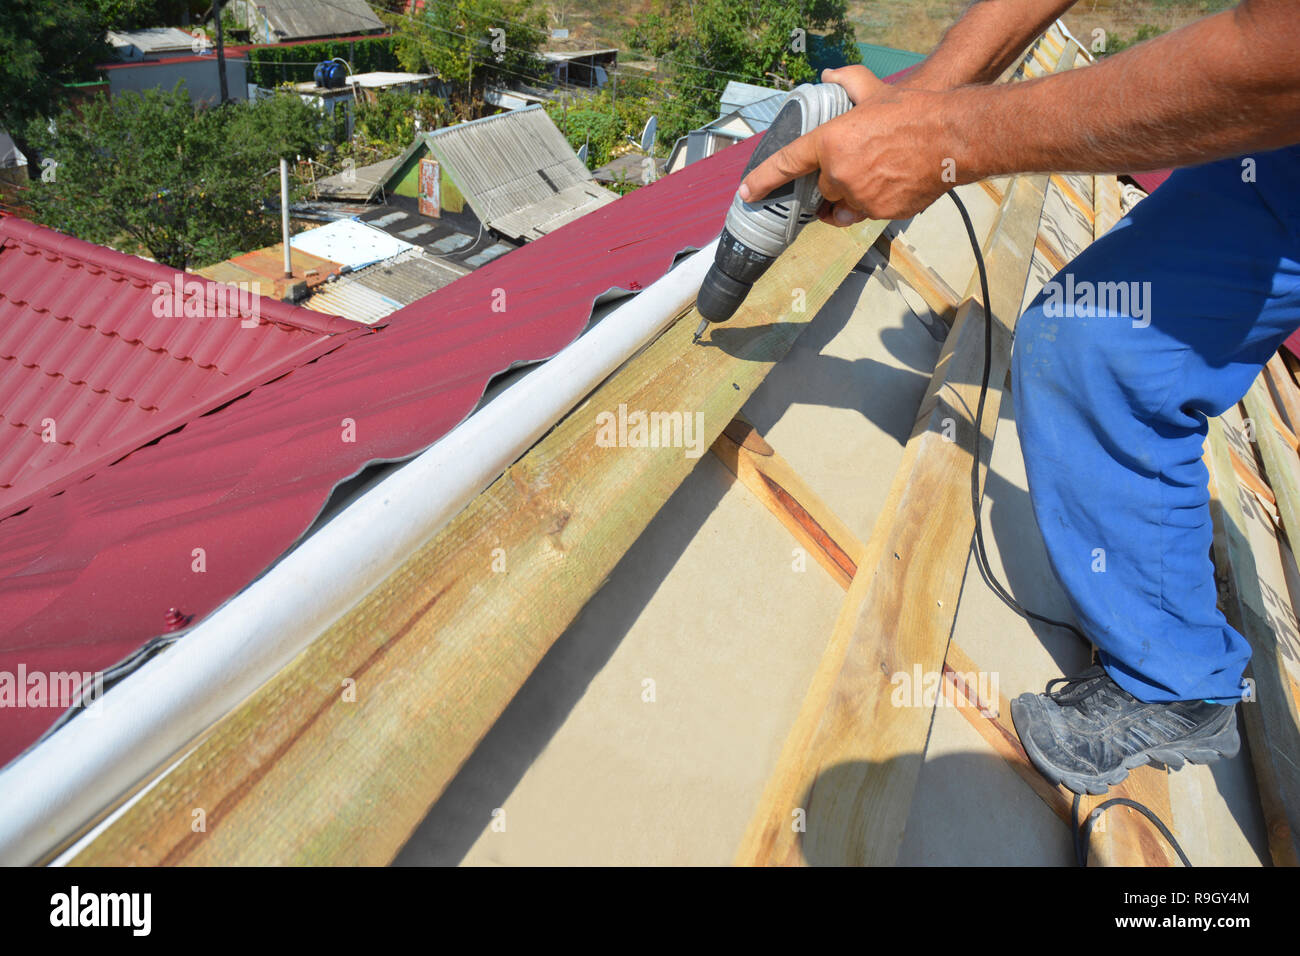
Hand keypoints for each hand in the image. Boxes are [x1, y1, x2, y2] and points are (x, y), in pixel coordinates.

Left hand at [739, 67, 956, 224]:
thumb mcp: (875, 91)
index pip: (786, 164)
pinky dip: (873, 204)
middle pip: (823, 188)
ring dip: (852, 195)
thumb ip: (848, 82)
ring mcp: (860, 197)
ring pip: (844, 204)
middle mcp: (839, 174)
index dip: (763, 180)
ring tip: (876, 174)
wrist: (952, 138)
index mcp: (830, 142)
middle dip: (835, 180)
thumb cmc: (914, 113)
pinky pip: (866, 213)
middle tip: (859, 162)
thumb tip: (829, 76)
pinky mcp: (880, 213)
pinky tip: (890, 184)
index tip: (747, 193)